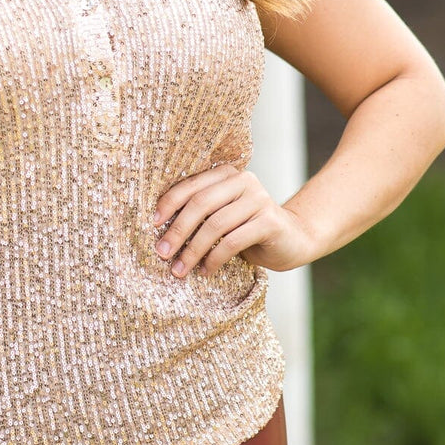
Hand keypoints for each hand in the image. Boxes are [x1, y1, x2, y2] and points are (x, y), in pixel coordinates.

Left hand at [152, 164, 314, 277]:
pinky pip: (232, 241)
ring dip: (193, 250)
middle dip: (177, 231)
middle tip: (161, 253)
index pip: (191, 185)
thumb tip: (156, 227)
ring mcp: (259, 199)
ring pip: (215, 225)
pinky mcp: (269, 221)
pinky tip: (205, 271)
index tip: (151, 226)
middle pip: (200, 204)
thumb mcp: (221, 215)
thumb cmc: (247, 228)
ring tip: (179, 269)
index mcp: (226, 174)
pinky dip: (214, 258)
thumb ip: (200, 212)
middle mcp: (243, 180)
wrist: (293, 239)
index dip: (168, 204)